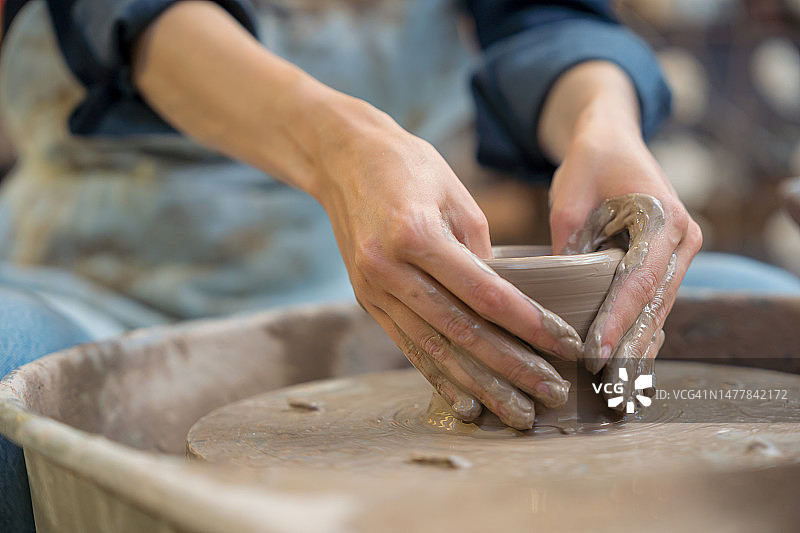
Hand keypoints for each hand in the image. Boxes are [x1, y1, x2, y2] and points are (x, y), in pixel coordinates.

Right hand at [311, 102, 578, 428]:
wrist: (341, 158)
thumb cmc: (406, 166)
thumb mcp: (454, 193)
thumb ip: (481, 250)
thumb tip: (505, 300)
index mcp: (414, 234)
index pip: (484, 293)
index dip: (528, 325)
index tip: (566, 346)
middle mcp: (389, 269)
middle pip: (461, 330)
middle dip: (511, 367)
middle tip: (551, 392)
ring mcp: (373, 289)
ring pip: (434, 348)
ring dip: (479, 385)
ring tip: (516, 410)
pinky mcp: (367, 300)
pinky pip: (408, 346)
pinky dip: (439, 376)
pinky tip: (466, 402)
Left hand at [550, 130, 701, 411]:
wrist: (613, 140)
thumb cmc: (591, 162)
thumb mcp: (570, 196)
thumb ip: (568, 242)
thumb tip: (555, 293)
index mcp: (664, 219)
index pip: (639, 281)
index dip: (617, 321)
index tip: (595, 354)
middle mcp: (682, 241)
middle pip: (656, 305)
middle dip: (630, 348)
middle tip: (607, 389)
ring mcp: (678, 255)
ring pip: (658, 312)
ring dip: (637, 349)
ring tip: (614, 390)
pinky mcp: (664, 265)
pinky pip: (653, 306)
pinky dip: (637, 334)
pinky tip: (622, 366)